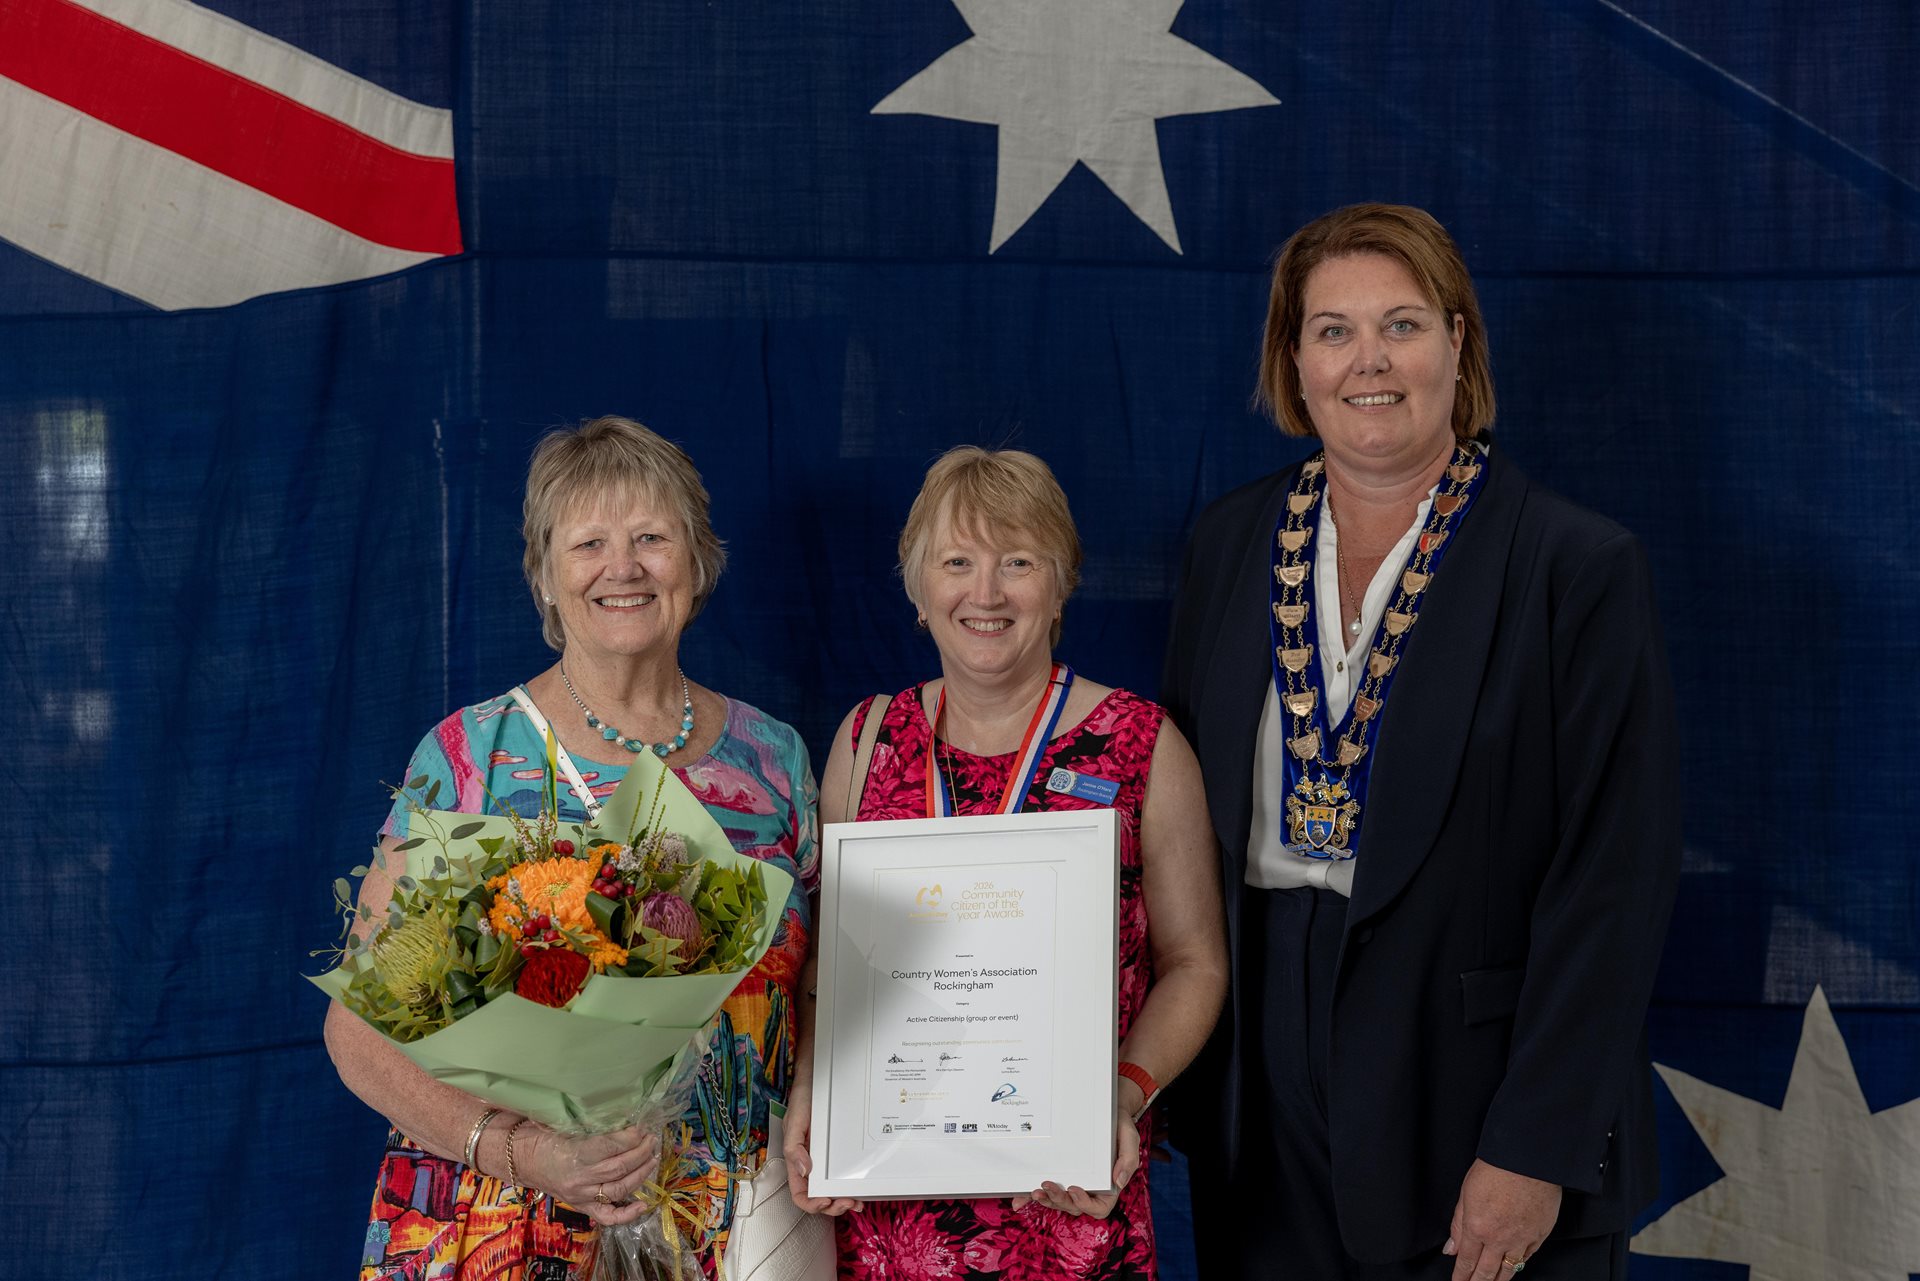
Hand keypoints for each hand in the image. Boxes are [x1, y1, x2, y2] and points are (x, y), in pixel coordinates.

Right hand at [518, 1123, 662, 1226]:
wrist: (521, 1159)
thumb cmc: (542, 1136)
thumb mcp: (564, 1124)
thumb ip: (592, 1125)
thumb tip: (624, 1117)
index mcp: (574, 1154)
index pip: (611, 1147)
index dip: (631, 1137)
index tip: (642, 1126)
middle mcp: (580, 1178)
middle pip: (619, 1168)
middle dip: (641, 1152)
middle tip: (652, 1139)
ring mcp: (581, 1196)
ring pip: (619, 1189)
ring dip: (641, 1173)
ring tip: (652, 1158)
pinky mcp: (581, 1207)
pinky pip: (607, 1216)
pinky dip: (627, 1214)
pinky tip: (644, 1205)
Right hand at [783, 1078, 862, 1216]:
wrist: (818, 1079)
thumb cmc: (803, 1099)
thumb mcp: (794, 1121)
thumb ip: (793, 1147)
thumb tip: (803, 1171)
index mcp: (796, 1160)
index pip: (800, 1193)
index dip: (811, 1203)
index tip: (826, 1201)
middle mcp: (811, 1163)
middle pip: (819, 1196)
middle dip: (833, 1206)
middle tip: (849, 1203)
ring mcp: (825, 1159)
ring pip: (833, 1189)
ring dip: (844, 1200)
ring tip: (857, 1202)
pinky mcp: (838, 1152)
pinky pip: (843, 1174)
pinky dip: (851, 1185)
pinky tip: (860, 1187)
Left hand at [1010, 1101, 1140, 1219]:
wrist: (1106, 1112)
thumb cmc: (1119, 1128)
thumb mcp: (1130, 1139)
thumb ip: (1128, 1160)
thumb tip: (1118, 1181)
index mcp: (1108, 1187)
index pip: (1099, 1207)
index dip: (1085, 1204)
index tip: (1074, 1188)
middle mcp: (1091, 1189)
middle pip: (1074, 1206)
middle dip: (1059, 1200)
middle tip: (1047, 1186)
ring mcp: (1076, 1183)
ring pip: (1060, 1202)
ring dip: (1047, 1200)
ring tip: (1036, 1191)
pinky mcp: (1062, 1175)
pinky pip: (1049, 1190)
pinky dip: (1035, 1196)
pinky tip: (1022, 1196)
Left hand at [1443, 1159, 1559, 1279]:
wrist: (1528, 1160)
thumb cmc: (1496, 1169)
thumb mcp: (1466, 1193)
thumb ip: (1458, 1224)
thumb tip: (1452, 1248)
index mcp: (1477, 1227)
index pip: (1467, 1260)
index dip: (1461, 1275)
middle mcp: (1499, 1239)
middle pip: (1487, 1271)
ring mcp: (1522, 1239)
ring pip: (1509, 1270)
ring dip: (1498, 1280)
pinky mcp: (1540, 1235)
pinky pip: (1527, 1257)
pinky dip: (1518, 1264)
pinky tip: (1513, 1267)